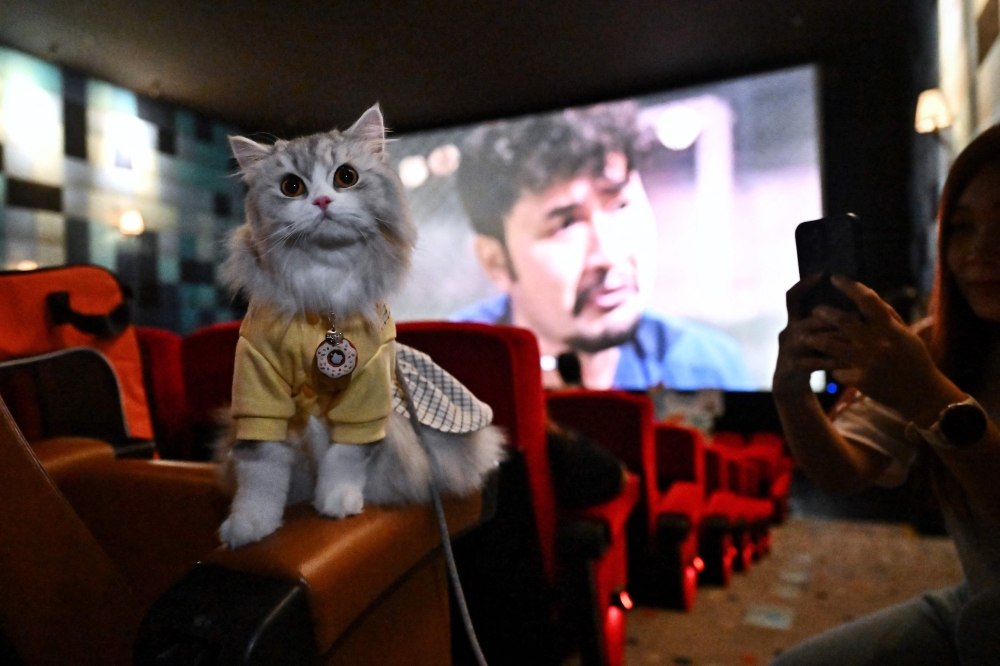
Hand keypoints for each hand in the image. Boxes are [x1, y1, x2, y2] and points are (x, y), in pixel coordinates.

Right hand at [773, 275, 845, 401]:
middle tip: (857, 318)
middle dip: (834, 318)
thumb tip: (856, 309)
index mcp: (794, 322)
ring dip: (835, 339)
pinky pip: (813, 362)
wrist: (790, 386)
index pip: (793, 297)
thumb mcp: (814, 337)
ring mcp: (787, 350)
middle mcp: (788, 332)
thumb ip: (827, 323)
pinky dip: (831, 362)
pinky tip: (847, 363)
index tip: (823, 274)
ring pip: (812, 338)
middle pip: (811, 318)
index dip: (805, 285)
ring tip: (856, 341)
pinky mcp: (791, 367)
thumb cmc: (810, 357)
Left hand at [803, 275, 960, 422]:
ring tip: (804, 336)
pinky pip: (837, 370)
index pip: (868, 300)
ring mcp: (868, 362)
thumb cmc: (915, 361)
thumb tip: (867, 297)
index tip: (835, 278)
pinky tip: (827, 366)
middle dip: (824, 313)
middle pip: (843, 321)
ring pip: (831, 345)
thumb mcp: (906, 336)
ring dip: (815, 339)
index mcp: (890, 328)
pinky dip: (833, 367)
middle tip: (815, 310)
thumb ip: (888, 317)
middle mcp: (878, 342)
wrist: (923, 395)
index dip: (849, 286)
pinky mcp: (861, 381)